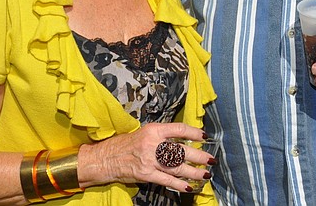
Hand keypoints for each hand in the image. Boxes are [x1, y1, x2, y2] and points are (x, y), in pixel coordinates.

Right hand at [78, 123, 214, 192]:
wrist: (105, 158)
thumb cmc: (124, 145)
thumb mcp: (144, 133)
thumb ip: (162, 136)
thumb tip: (183, 141)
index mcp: (153, 130)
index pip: (179, 129)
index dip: (194, 132)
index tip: (204, 136)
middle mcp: (152, 144)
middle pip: (181, 150)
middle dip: (198, 156)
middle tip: (210, 159)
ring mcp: (149, 160)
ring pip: (177, 166)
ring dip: (193, 172)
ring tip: (205, 174)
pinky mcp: (145, 174)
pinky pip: (166, 180)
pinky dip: (178, 184)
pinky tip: (188, 187)